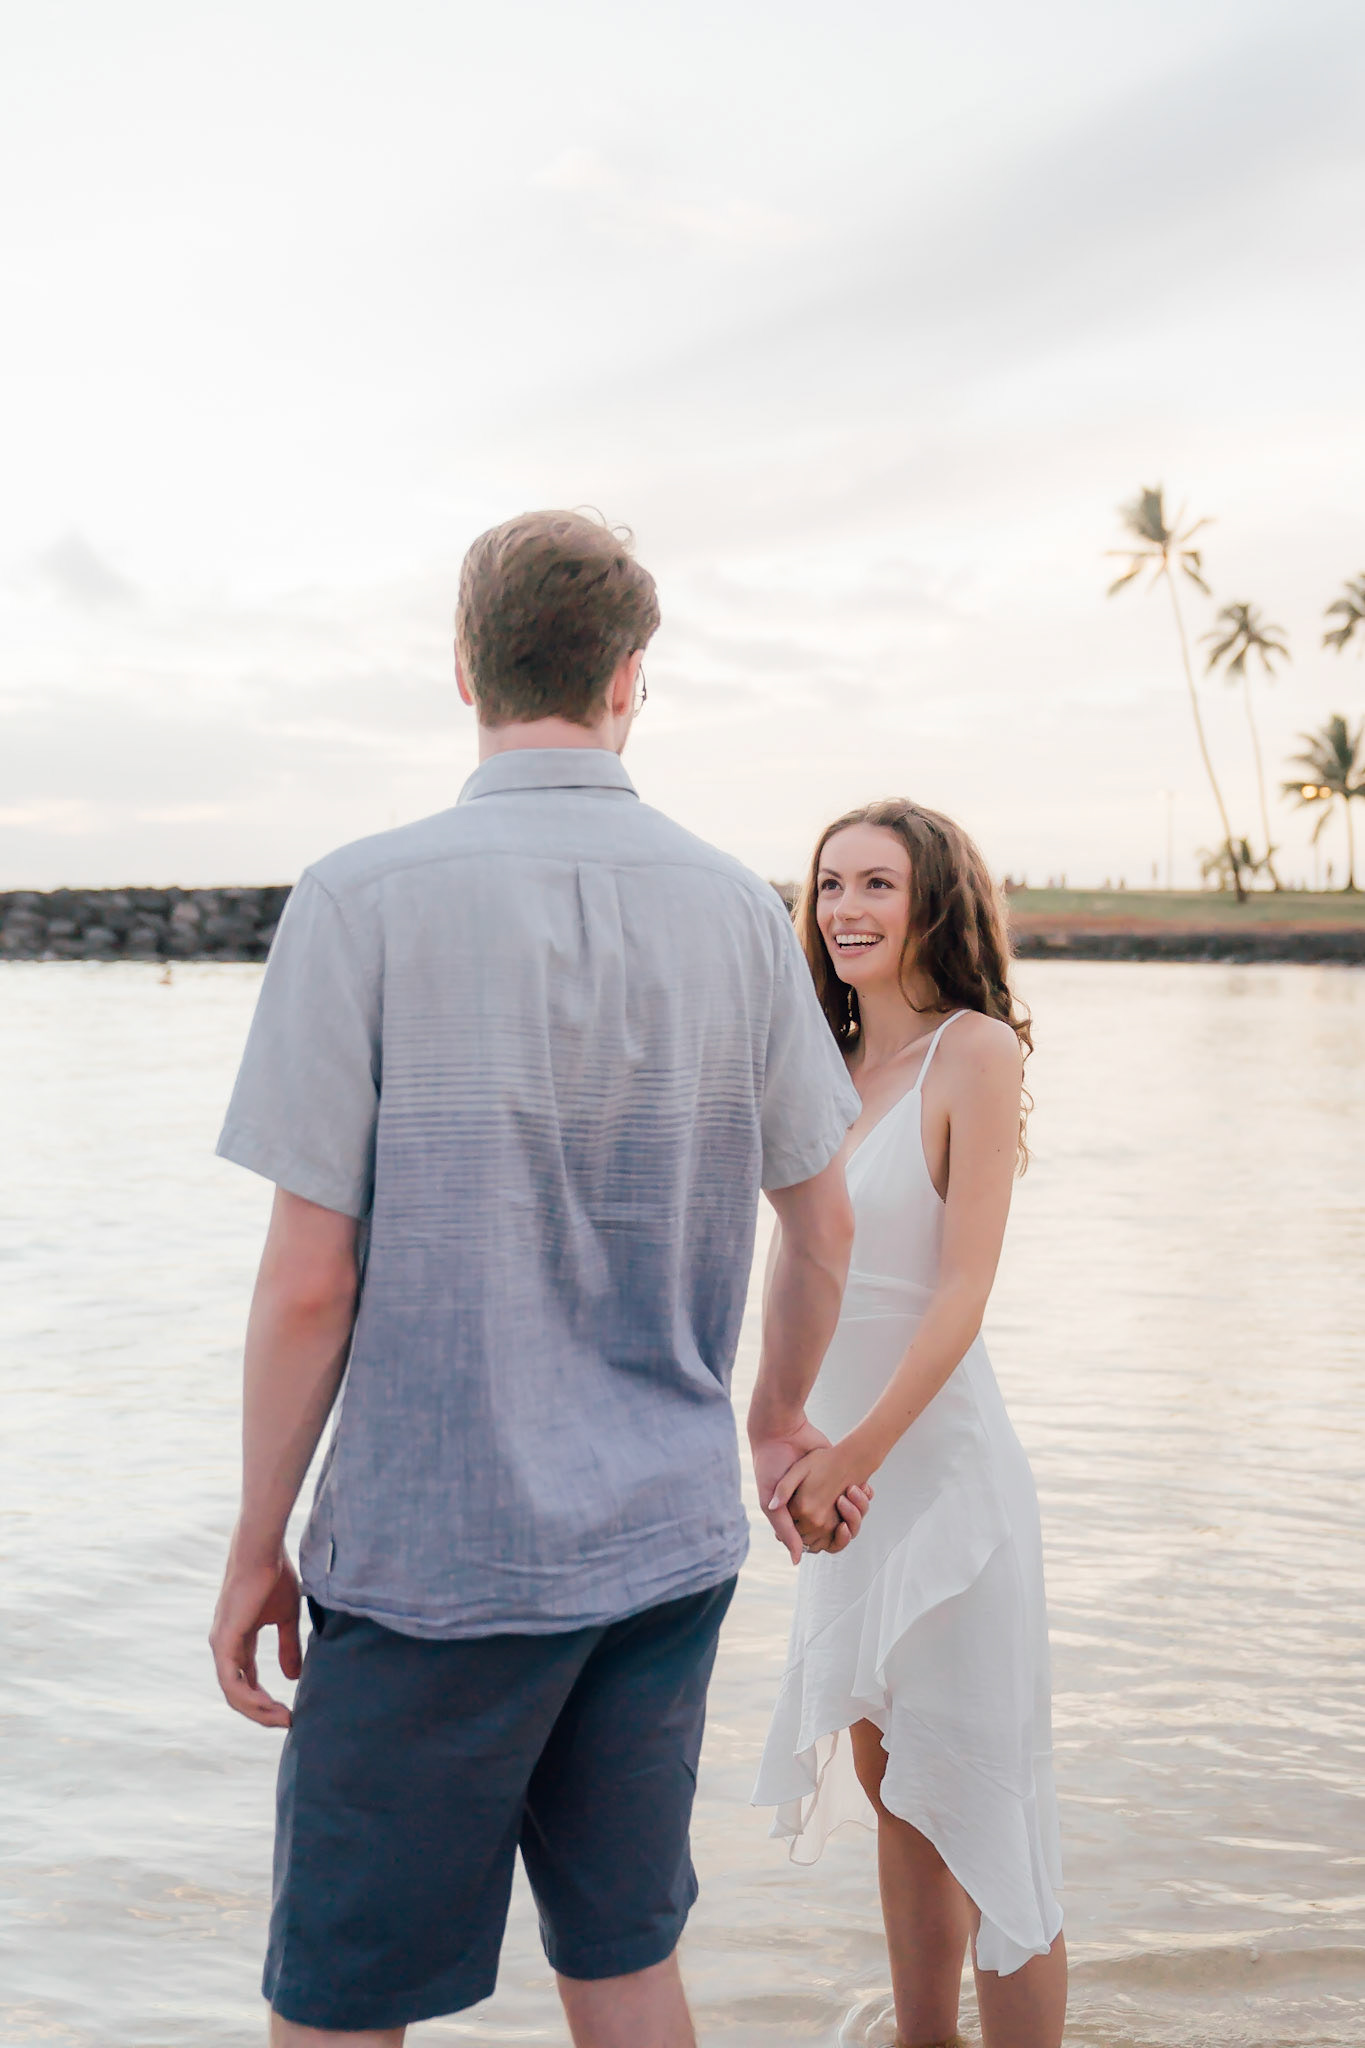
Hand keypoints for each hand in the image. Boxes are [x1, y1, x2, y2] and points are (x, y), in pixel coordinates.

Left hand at [209, 1546, 302, 1727]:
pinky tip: (267, 1705)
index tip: (290, 1713)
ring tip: (283, 1718)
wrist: (262, 1552)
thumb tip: (294, 1677)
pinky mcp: (223, 1641)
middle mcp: (225, 1648)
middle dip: (263, 1713)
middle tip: (288, 1722)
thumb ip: (287, 1647)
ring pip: (233, 1694)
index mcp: (238, 1642)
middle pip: (238, 1694)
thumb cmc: (274, 1577)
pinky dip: (249, 1698)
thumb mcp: (285, 1618)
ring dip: (257, 1711)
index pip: (246, 1682)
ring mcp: (221, 1645)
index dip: (266, 1701)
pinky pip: (231, 1681)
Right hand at [751, 1418, 873, 1562]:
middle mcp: (814, 1510)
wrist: (781, 1433)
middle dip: (851, 1523)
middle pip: (841, 1533)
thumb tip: (797, 1561)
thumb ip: (786, 1531)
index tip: (840, 1524)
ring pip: (853, 1518)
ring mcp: (827, 1495)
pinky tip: (861, 1486)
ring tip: (854, 1489)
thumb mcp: (773, 1504)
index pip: (822, 1542)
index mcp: (798, 1519)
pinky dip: (863, 1496)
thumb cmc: (770, 1468)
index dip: (835, 1538)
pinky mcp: (838, 1479)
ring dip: (859, 1510)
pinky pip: (858, 1498)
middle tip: (844, 1501)